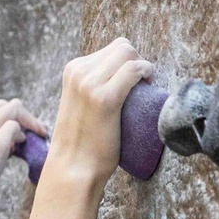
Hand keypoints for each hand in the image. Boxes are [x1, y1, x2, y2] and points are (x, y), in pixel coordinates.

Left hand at [0, 98, 48, 218]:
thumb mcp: (0, 144)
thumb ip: (11, 129)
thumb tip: (18, 130)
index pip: (14, 108)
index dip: (31, 119)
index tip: (43, 135)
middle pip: (6, 111)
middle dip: (23, 119)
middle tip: (35, 134)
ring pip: (3, 126)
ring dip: (18, 131)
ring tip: (29, 143)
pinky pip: (0, 141)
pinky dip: (11, 143)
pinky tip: (16, 153)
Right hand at [43, 38, 152, 189]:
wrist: (72, 171)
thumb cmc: (81, 144)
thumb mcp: (80, 105)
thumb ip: (91, 87)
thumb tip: (119, 77)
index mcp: (72, 70)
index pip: (110, 49)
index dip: (127, 63)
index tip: (132, 83)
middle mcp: (78, 72)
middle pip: (121, 47)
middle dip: (136, 62)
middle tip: (140, 86)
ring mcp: (89, 84)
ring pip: (128, 53)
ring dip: (142, 67)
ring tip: (142, 89)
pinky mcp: (104, 99)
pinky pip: (134, 69)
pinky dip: (145, 72)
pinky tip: (147, 85)